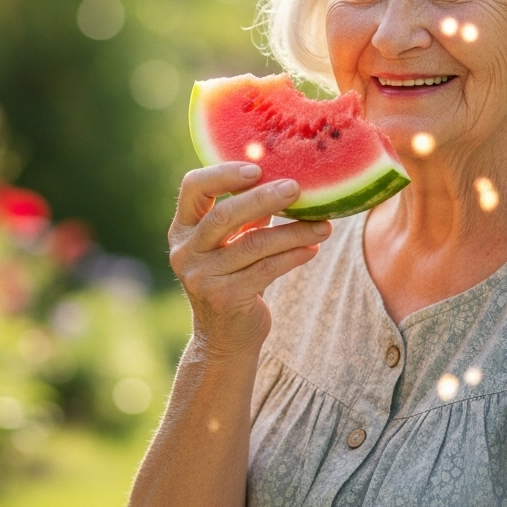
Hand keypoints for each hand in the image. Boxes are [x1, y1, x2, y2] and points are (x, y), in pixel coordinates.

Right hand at [169, 163, 330, 357]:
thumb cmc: (233, 278)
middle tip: (297, 188)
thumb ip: (246, 214)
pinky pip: (266, 269)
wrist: (225, 338)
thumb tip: (284, 175)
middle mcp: (185, 251)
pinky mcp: (225, 298)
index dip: (223, 173)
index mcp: (183, 229)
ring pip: (253, 244)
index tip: (257, 168)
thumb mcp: (232, 243)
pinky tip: (313, 248)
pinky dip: (293, 256)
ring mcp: (202, 277)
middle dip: (264, 198)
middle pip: (225, 215)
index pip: (193, 188)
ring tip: (323, 225)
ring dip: (293, 232)